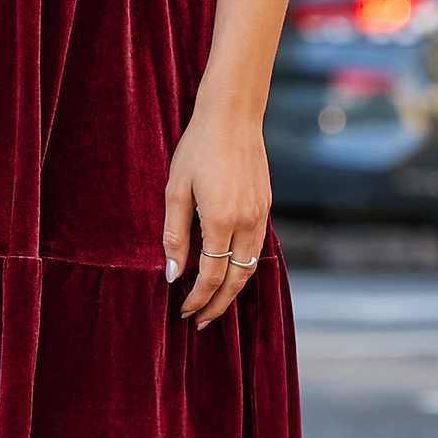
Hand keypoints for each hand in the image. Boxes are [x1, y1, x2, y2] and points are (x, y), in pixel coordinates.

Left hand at [161, 96, 271, 330]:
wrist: (233, 115)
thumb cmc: (198, 148)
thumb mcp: (175, 189)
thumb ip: (174, 234)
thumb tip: (171, 274)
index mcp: (221, 220)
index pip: (210, 276)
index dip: (196, 298)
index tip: (183, 311)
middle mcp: (246, 223)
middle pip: (235, 281)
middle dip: (217, 305)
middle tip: (199, 321)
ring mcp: (260, 215)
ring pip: (250, 267)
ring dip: (233, 290)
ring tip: (214, 304)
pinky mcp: (266, 206)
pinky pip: (257, 248)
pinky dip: (244, 267)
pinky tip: (230, 271)